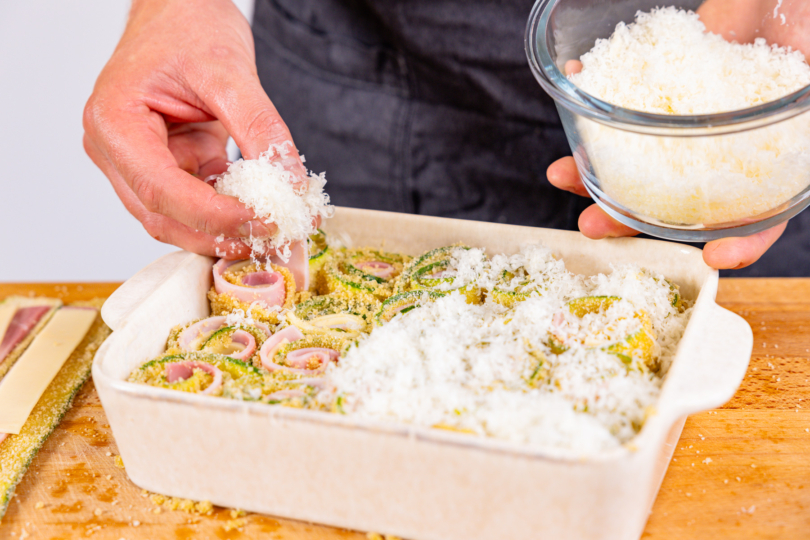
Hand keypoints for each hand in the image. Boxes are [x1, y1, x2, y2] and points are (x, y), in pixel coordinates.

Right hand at [83, 0, 306, 257]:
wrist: (183, 10)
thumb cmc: (188, 25)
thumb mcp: (230, 71)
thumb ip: (260, 128)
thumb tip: (290, 184)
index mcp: (114, 122)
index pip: (160, 188)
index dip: (213, 216)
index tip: (261, 222)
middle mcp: (117, 151)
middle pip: (164, 216)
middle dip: (221, 235)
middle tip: (275, 238)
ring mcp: (139, 163)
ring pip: (179, 220)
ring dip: (227, 232)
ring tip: (276, 230)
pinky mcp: (170, 167)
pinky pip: (198, 204)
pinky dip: (231, 213)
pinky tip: (265, 212)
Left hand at [549, 0, 806, 269]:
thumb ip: (806, 106)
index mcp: (767, 162)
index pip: (761, 218)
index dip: (742, 243)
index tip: (714, 257)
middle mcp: (720, 152)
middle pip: (676, 202)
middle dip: (628, 219)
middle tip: (592, 226)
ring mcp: (685, 123)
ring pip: (638, 163)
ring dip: (596, 172)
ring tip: (560, 174)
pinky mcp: (661, 89)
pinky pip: (624, 103)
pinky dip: (595, 96)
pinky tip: (574, 83)